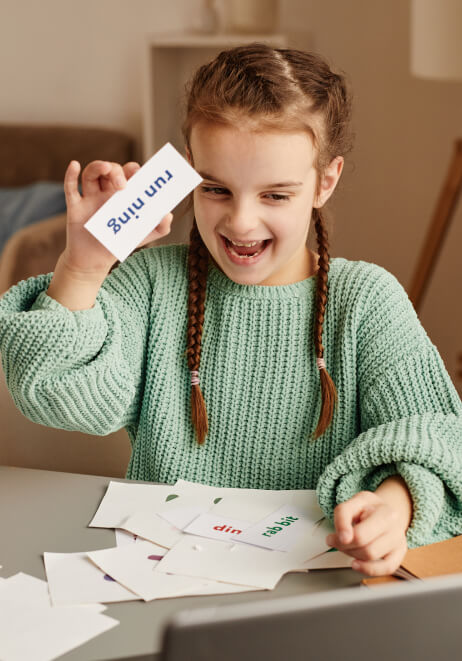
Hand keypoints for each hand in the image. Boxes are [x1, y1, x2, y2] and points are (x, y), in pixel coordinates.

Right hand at [62, 160, 172, 277]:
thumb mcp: (144, 236)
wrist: (95, 261)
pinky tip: (75, 165)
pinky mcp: (75, 207)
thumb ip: (161, 227)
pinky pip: (70, 188)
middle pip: (110, 171)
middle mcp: (106, 192)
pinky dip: (70, 175)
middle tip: (123, 184)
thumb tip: (168, 214)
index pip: (128, 174)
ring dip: (98, 166)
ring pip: (91, 173)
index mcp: (123, 195)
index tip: (139, 173)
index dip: (133, 170)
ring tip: (106, 168)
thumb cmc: (120, 242)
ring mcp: (90, 198)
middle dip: (117, 171)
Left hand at [325, 490, 408, 575]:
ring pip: (372, 557)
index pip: (361, 534)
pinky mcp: (399, 555)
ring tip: (346, 545)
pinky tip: (357, 563)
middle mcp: (396, 529)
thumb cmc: (369, 507)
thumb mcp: (354, 502)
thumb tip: (343, 538)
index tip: (330, 539)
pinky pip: (387, 569)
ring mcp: (398, 543)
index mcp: (386, 513)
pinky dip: (368, 569)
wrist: (385, 510)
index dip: (342, 539)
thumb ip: (343, 515)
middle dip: (345, 546)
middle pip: (366, 548)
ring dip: (352, 554)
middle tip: (336, 540)